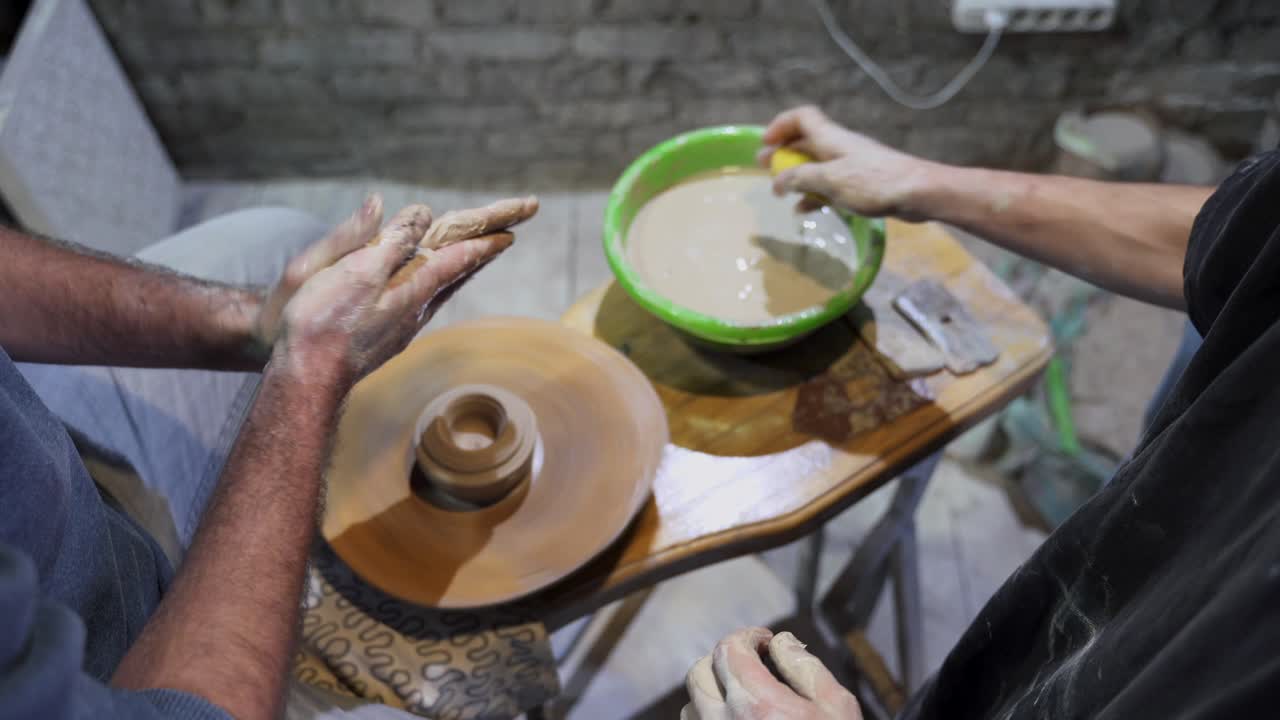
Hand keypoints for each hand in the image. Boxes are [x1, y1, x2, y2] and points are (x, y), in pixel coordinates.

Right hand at [268, 194, 537, 384]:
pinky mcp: (386, 334)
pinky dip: (441, 281)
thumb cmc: (321, 323)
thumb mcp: (355, 273)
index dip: (484, 240)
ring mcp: (402, 323)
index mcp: (411, 287)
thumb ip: (391, 243)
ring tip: (484, 253)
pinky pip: (424, 298)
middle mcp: (415, 307)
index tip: (511, 230)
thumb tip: (421, 214)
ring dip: (466, 266)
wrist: (305, 378)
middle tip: (510, 235)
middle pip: (458, 270)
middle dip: (483, 250)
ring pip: (443, 286)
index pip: (458, 256)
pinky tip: (438, 284)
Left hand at [682, 628, 861, 719]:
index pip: (729, 649)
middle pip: (700, 672)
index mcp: (757, 702)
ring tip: (742, 693)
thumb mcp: (836, 706)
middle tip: (753, 662)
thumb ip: (804, 667)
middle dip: (725, 659)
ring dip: (711, 691)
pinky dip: (708, 718)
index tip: (765, 642)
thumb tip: (782, 642)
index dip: (748, 636)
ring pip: (692, 704)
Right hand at [757, 105, 932, 218]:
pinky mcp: (861, 182)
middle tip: (764, 166)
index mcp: (830, 138)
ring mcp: (851, 164)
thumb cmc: (872, 182)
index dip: (781, 125)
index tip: (766, 143)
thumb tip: (776, 182)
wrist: (916, 192)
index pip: (801, 117)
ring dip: (797, 175)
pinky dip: (815, 193)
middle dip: (783, 152)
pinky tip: (805, 210)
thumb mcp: (829, 180)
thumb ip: (799, 179)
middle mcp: (839, 146)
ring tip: (779, 191)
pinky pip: (830, 184)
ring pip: (816, 164)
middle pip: (805, 141)